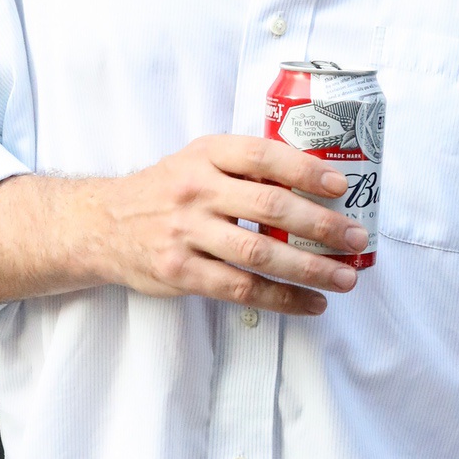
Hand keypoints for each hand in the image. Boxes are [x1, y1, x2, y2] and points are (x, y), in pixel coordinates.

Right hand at [89, 134, 364, 314]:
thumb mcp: (197, 161)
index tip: (340, 186)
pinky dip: (282, 298)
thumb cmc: (166, 191)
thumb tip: (317, 181)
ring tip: (345, 277)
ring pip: (259, 254)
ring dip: (310, 268)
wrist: (102, 225)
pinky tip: (312, 303)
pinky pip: (241, 289)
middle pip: (270, 207)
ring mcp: (186, 233)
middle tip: (356, 238)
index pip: (262, 157)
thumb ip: (244, 167)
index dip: (305, 169)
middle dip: (321, 225)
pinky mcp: (181, 272)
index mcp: (205, 155)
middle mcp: (196, 191)